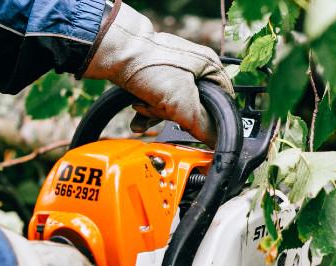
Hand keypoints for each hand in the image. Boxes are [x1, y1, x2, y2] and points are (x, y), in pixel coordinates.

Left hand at [81, 4, 232, 146]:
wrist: (114, 54)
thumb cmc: (149, 65)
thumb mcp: (182, 102)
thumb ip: (201, 124)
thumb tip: (215, 140)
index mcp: (209, 66)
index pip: (222, 99)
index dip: (212, 118)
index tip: (198, 129)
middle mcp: (193, 67)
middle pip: (194, 106)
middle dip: (173, 115)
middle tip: (164, 111)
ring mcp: (173, 71)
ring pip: (172, 106)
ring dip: (156, 115)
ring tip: (144, 111)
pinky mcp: (154, 76)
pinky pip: (156, 101)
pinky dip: (146, 110)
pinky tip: (138, 113)